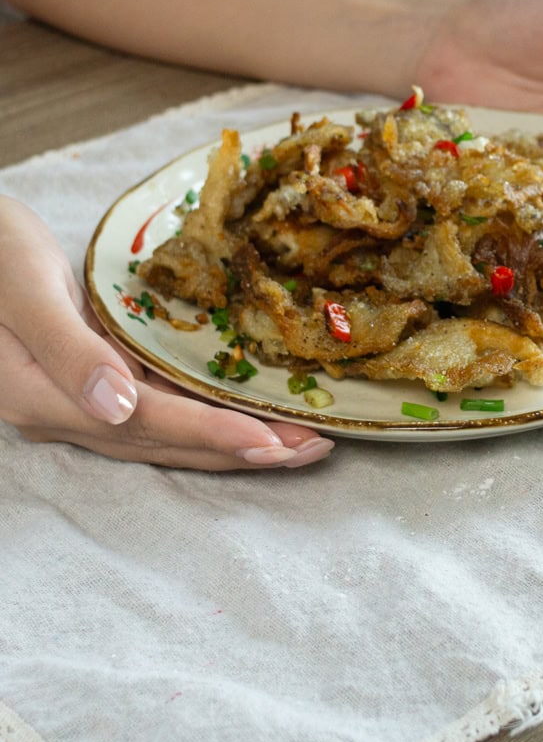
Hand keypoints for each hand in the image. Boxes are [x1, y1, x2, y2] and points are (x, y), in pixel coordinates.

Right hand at [0, 198, 333, 469]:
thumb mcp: (25, 291)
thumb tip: (119, 407)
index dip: (213, 435)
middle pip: (166, 443)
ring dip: (230, 439)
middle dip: (242, 450)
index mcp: (46, 398)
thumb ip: (69, 351)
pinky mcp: (90, 378)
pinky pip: (156, 407)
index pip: (148, 425)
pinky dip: (202, 413)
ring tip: (296, 439)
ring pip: (166, 432)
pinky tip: (240, 410)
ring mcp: (77, 399)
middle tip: (314, 448)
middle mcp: (67, 411)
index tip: (273, 441)